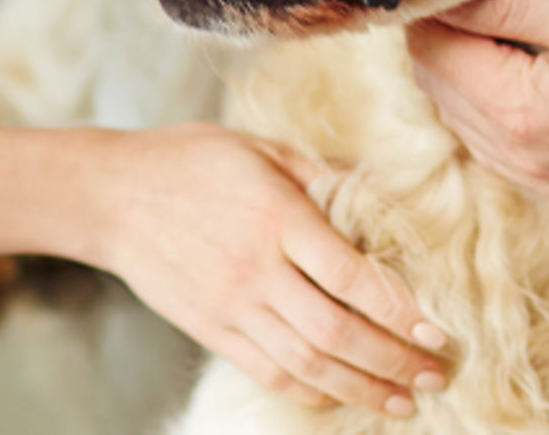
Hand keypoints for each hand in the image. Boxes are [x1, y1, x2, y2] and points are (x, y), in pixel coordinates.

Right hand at [88, 123, 447, 415]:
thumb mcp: (260, 148)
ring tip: (402, 400)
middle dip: (394, 361)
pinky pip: (269, 372)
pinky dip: (311, 390)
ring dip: (363, 387)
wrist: (110, 196)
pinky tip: (342, 394)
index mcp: (276, 216)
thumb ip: (320, 173)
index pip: (352, 276)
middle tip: (435, 375)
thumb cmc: (189, 161)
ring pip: (308, 364)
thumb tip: (379, 191)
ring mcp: (231, 305)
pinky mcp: (210, 329)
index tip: (438, 330)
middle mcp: (256, 268)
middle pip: (337, 332)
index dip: (400, 310)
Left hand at [405, 0, 548, 206]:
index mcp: (516, 113)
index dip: (439, 5)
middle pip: (435, 79)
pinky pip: (488, 134)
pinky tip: (531, 69)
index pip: (430, 49)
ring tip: (516, 27)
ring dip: (468, 64)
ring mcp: (529, 176)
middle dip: (450, 32)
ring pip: (456, 107)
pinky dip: (491, 96)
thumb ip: (517, 5)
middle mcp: (510, 155)